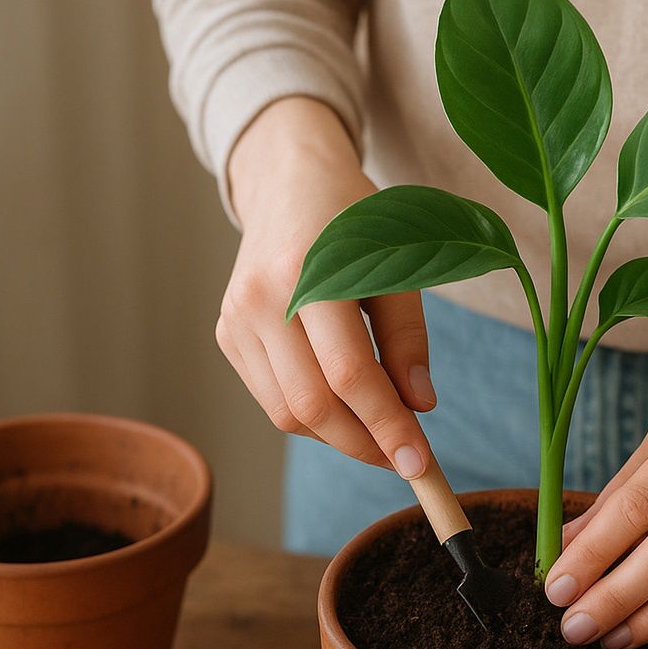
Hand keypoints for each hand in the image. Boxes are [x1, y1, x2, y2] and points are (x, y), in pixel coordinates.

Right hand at [219, 98, 434, 476]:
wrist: (291, 183)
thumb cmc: (358, 223)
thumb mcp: (399, 265)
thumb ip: (409, 338)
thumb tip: (420, 408)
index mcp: (308, 273)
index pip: (349, 374)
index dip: (386, 426)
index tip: (420, 464)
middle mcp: (260, 299)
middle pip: (310, 405)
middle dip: (363, 443)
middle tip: (406, 458)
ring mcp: (235, 319)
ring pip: (287, 412)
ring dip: (340, 436)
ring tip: (381, 430)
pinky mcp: (226, 335)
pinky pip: (272, 398)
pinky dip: (314, 415)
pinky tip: (344, 404)